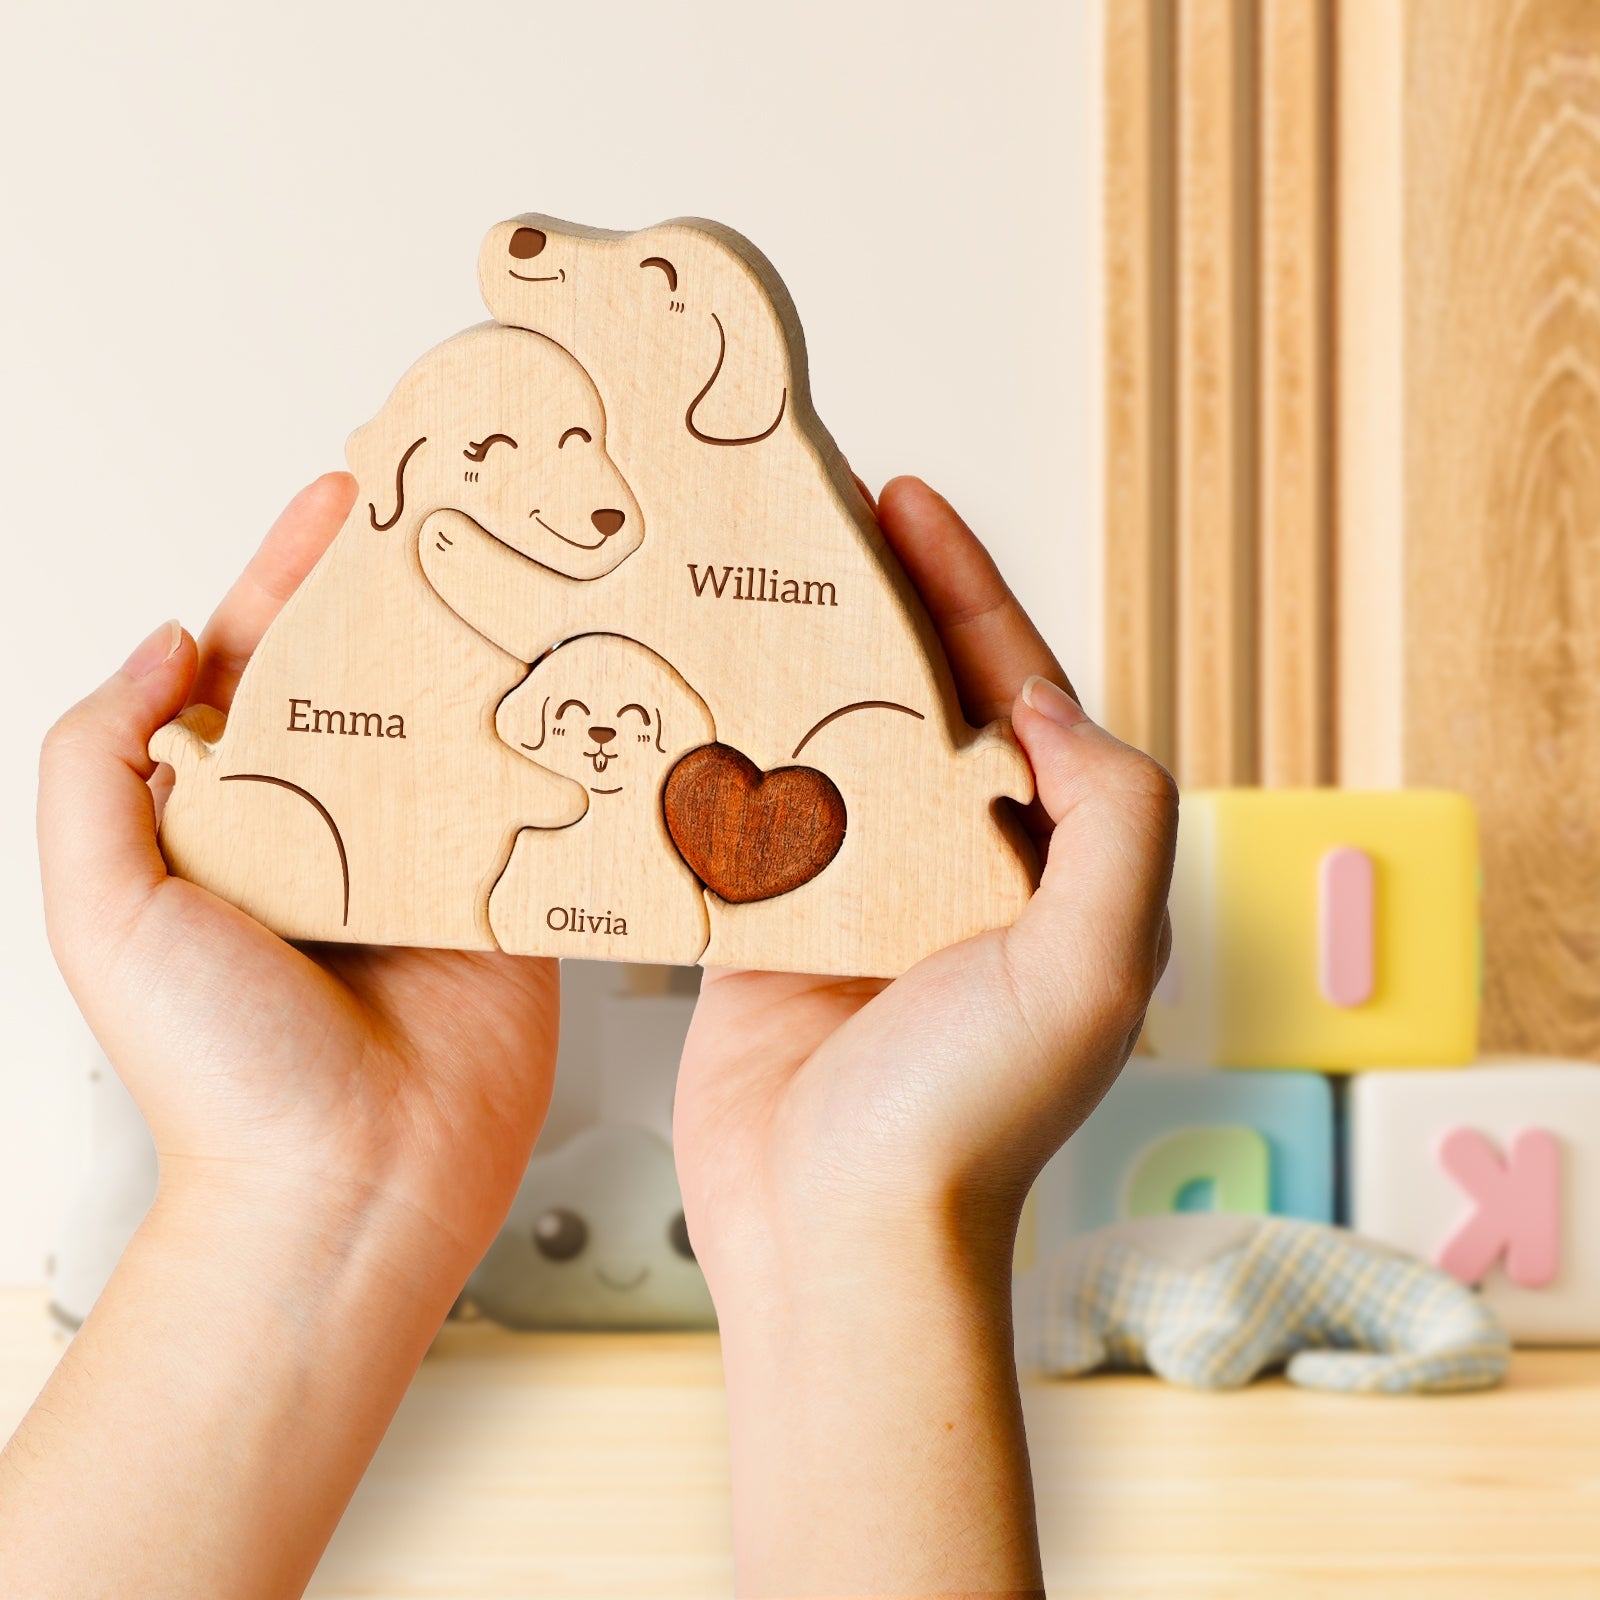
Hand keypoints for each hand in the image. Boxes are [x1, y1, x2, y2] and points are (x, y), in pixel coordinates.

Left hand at [9, 474, 566, 1598]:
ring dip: (497, 649)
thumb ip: (101, 760)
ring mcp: (431, 861)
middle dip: (414, 586)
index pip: (263, 660)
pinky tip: (592, 682)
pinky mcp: (513, 900)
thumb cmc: (221, 1073)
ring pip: (466, 725)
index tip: (347, 493)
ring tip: (541, 563)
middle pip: (377, 674)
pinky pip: (540, 805)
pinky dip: (564, 747)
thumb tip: (160, 642)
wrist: (349, 1191)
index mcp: (236, 817)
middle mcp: (338, 828)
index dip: (296, 570)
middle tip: (468, 500)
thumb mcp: (103, 904)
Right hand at [672, 476, 1177, 1597]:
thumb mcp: (1091, 960)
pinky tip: (687, 687)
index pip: (1010, 692)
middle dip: (875, 602)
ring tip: (743, 572)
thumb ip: (1109, 815)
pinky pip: (743, 816)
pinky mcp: (767, 930)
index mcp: (1042, 866)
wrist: (841, 1240)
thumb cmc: (970, 1120)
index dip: (967, 590)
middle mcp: (954, 870)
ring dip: (792, 661)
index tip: (908, 499)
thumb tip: (1044, 705)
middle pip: (913, 699)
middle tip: (814, 507)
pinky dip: (722, 751)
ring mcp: (856, 897)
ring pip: (825, 744)